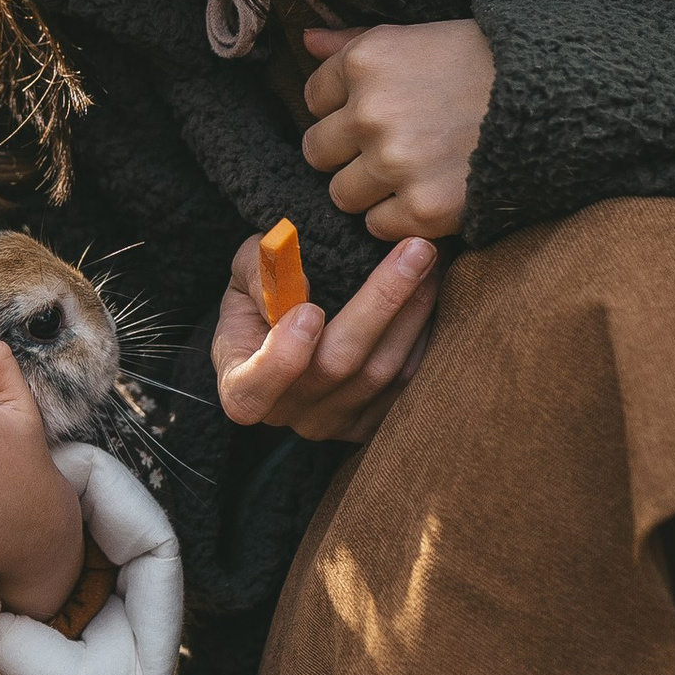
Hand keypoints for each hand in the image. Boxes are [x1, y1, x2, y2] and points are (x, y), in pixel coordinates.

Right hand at [213, 233, 437, 444]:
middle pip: (336, 368)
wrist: (286, 325)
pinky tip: (433, 293)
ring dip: (414, 312)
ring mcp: (331, 424)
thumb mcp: (247, 270)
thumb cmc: (263, 293)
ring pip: (381, 373)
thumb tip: (301, 286)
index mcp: (240, 384)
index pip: (253, 390)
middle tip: (416, 250)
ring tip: (432, 260)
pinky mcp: (370, 423)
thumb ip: (262, 272)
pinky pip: (406, 384)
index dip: (282, 357)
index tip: (309, 311)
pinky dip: (423, 337)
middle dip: (381, 303)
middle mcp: (286, 414)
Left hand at [298, 19, 494, 241]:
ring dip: (371, 189)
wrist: (555, 97)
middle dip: (347, 153)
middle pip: (317, 152)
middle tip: (390, 147)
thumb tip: (307, 39)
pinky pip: (378, 226)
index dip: (343, 109)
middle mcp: (370, 111)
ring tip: (412, 171)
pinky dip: (400, 217)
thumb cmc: (482, 63)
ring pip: (343, 195)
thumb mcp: (416, 37)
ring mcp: (395, 163)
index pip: (314, 99)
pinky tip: (430, 192)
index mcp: (364, 62)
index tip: (378, 111)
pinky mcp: (423, 207)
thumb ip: (354, 43)